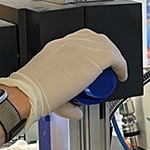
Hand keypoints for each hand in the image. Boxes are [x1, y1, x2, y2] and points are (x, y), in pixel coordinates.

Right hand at [0, 28, 127, 127]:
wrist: (29, 92)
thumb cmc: (32, 91)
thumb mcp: (49, 89)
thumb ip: (66, 99)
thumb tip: (77, 110)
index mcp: (57, 46)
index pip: (80, 40)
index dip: (91, 51)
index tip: (94, 64)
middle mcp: (70, 43)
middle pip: (95, 38)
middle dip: (104, 51)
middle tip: (107, 68)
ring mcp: (82, 48)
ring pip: (106, 44)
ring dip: (113, 57)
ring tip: (115, 71)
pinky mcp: (94, 57)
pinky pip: (115, 57)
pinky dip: (121, 66)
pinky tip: (121, 75)